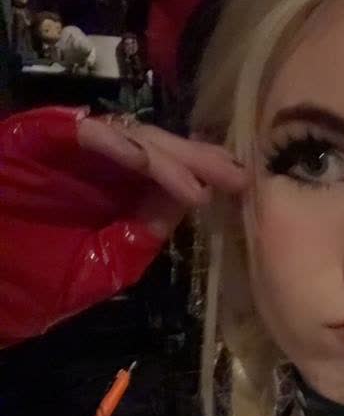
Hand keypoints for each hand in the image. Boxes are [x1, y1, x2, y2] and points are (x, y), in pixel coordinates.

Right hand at [0, 107, 247, 346]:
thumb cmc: (27, 282)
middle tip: (234, 176)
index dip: (204, 174)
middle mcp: (92, 162)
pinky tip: (149, 166)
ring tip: (198, 182)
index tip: (243, 188)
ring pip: (128, 136)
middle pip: (156, 147)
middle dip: (197, 160)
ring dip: (166, 156)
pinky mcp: (35, 134)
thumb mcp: (102, 267)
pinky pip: (86, 132)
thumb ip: (142, 234)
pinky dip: (119, 146)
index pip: (166, 172)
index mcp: (110, 191)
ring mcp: (64, 146)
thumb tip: (190, 200)